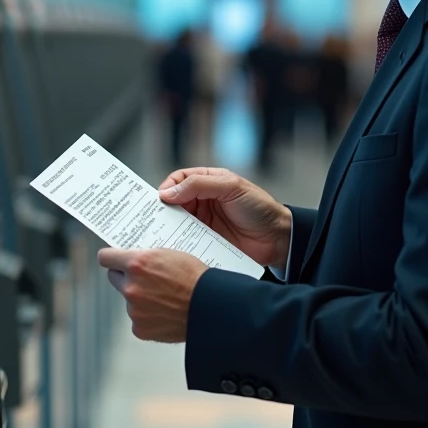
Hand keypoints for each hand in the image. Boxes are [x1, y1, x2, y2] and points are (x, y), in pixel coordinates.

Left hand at [98, 248, 207, 342]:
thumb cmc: (196, 279)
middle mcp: (131, 286)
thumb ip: (147, 259)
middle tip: (145, 279)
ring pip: (129, 300)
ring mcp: (134, 310)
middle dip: (126, 277)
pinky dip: (148, 317)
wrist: (210, 308)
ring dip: (140, 299)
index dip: (111, 258)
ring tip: (165, 299)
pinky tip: (165, 313)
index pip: (106, 257)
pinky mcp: (139, 328)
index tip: (113, 259)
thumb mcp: (170, 255)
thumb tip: (135, 261)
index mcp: (137, 264)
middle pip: (114, 278)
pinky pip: (138, 319)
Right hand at [159, 167, 291, 269]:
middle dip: (161, 209)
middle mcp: (202, 201)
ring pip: (175, 223)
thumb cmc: (259, 207)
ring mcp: (202, 222)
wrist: (277, 239)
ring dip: (167, 228)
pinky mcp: (205, 241)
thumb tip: (168, 192)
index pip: (178, 180)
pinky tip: (172, 248)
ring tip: (157, 235)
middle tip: (150, 219)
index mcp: (207, 182)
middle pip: (172, 202)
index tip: (161, 199)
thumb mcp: (231, 187)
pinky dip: (177, 243)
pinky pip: (185, 241)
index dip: (167, 187)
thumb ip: (200, 185)